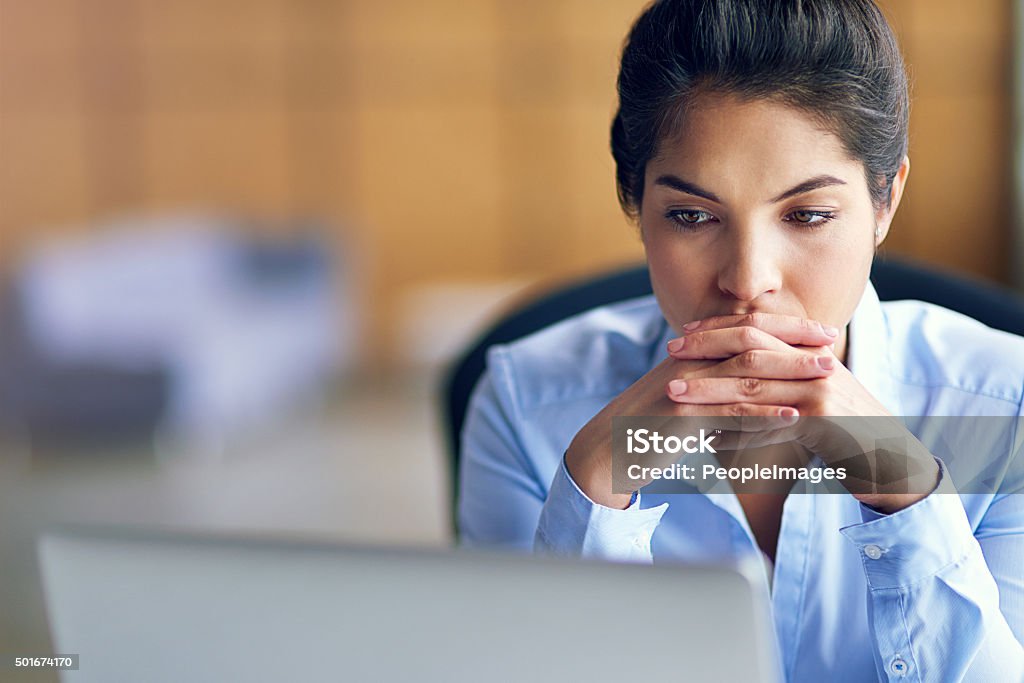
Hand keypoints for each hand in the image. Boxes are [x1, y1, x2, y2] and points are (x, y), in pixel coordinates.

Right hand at [564, 314, 835, 508]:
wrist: (609, 449)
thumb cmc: (648, 427)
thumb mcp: (685, 398)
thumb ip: (715, 387)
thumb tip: (749, 388)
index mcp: (692, 353)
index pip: (745, 328)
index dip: (784, 327)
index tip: (820, 331)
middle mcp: (689, 361)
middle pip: (750, 340)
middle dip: (794, 341)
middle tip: (832, 344)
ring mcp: (687, 386)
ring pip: (746, 371)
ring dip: (791, 371)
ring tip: (828, 376)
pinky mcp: (684, 416)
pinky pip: (731, 411)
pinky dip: (766, 412)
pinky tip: (794, 417)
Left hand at [666, 314, 939, 511]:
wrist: (895, 464)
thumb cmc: (850, 436)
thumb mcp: (816, 401)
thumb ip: (784, 386)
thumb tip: (741, 386)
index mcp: (811, 354)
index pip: (759, 329)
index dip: (719, 328)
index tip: (685, 333)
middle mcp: (815, 364)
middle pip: (751, 346)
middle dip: (706, 347)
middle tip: (670, 351)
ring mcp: (820, 389)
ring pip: (752, 382)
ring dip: (709, 388)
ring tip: (675, 392)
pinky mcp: (823, 419)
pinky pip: (768, 420)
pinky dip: (735, 427)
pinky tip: (708, 435)